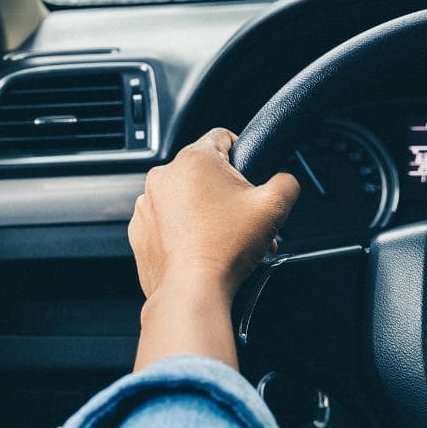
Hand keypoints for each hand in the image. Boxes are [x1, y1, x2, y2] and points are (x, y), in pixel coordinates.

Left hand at [129, 128, 299, 300]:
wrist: (192, 290)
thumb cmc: (226, 248)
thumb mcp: (273, 207)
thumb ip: (287, 182)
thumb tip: (285, 180)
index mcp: (194, 159)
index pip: (223, 136)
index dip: (243, 153)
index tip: (249, 175)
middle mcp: (164, 175)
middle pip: (204, 172)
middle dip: (226, 192)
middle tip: (243, 217)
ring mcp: (147, 203)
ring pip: (184, 197)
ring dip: (204, 211)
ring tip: (224, 237)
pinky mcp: (139, 229)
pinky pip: (165, 220)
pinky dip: (182, 230)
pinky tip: (201, 247)